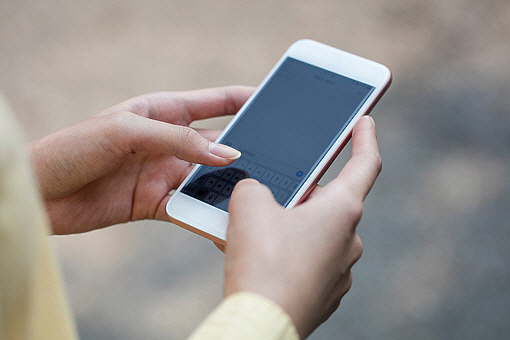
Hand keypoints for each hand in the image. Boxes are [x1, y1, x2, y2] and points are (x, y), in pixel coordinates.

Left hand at [28, 86, 253, 233]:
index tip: (274, 102)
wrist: (41, 194)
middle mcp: (169, 141)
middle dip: (246, 150)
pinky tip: (226, 222)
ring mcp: (164, 172)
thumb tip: (227, 154)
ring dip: (230, 187)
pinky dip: (208, 216)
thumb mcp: (128, 131)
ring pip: (208, 179)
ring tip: (258, 195)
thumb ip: (180, 141)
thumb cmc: (74, 148)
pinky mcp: (156, 202)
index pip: (214, 101)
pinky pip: (190, 208)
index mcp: (163, 111)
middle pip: (218, 144)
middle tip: (279, 159)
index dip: (244, 100)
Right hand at [223, 116, 381, 337]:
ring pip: (315, 233)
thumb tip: (255, 193)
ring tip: (256, 230)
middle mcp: (350, 240)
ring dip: (290, 226)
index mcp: (342, 210)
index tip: (365, 122)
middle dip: (301, 194)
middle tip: (272, 192)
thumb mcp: (248, 206)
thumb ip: (254, 186)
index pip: (365, 164)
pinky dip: (289, 253)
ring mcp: (340, 270)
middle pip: (329, 202)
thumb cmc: (262, 263)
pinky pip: (309, 261)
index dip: (365, 138)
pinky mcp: (326, 293)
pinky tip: (262, 258)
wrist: (261, 323)